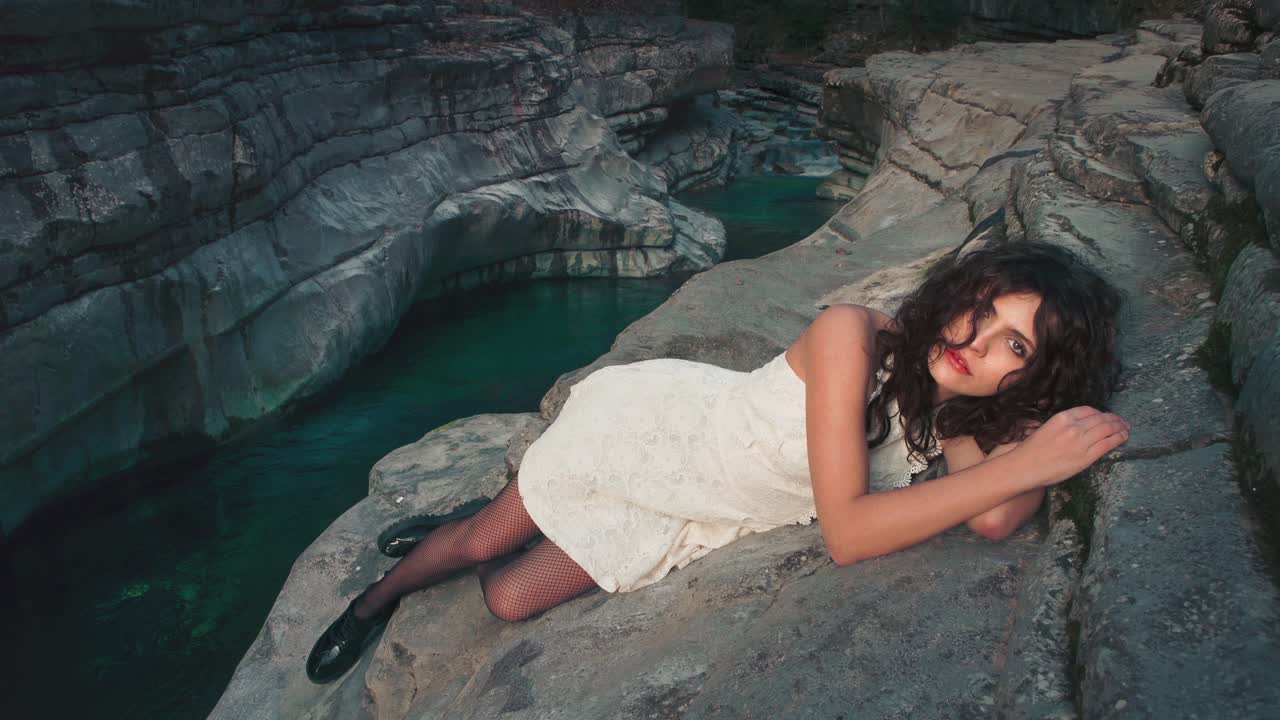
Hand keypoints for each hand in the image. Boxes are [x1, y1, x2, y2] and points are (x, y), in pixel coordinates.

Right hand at [1011, 407, 1129, 486]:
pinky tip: (1123, 436)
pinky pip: (1107, 444)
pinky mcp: (1086, 457)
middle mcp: (1074, 427)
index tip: (1104, 416)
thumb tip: (1077, 425)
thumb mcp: (1045, 427)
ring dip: (1119, 427)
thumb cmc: (1030, 450)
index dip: (1099, 413)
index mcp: (1062, 417)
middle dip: (1114, 419)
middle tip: (1122, 420)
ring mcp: (1081, 442)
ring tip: (1126, 427)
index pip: (1088, 410)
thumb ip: (1062, 424)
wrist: (1025, 467)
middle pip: (1100, 419)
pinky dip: (1118, 438)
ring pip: (1107, 430)